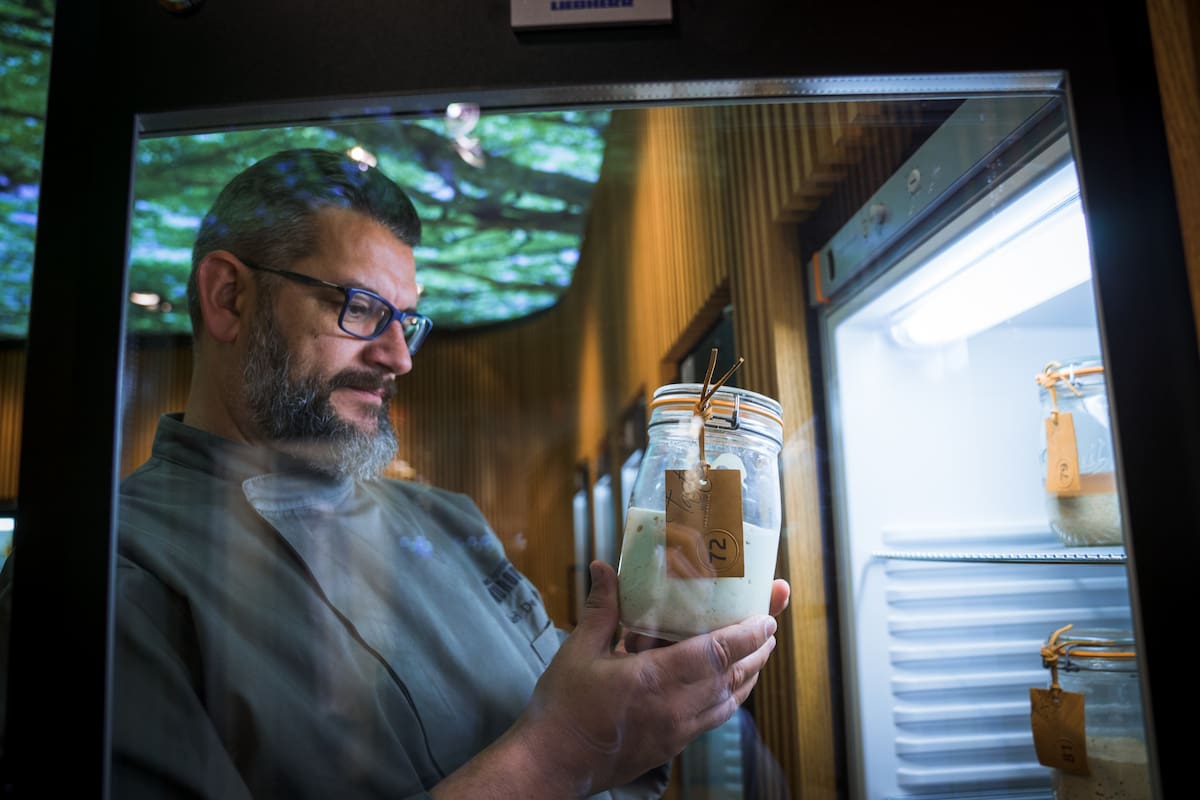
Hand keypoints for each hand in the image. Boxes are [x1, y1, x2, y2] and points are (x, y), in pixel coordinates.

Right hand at [511, 560, 778, 796]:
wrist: (554, 764)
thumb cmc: (563, 708)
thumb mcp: (579, 650)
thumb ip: (602, 609)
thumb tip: (602, 567)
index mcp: (653, 680)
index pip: (716, 654)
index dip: (746, 635)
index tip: (766, 617)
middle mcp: (674, 708)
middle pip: (733, 677)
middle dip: (757, 650)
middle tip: (771, 625)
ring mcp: (676, 731)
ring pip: (729, 701)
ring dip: (749, 674)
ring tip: (760, 651)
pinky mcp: (673, 746)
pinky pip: (714, 718)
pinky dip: (729, 697)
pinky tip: (728, 685)